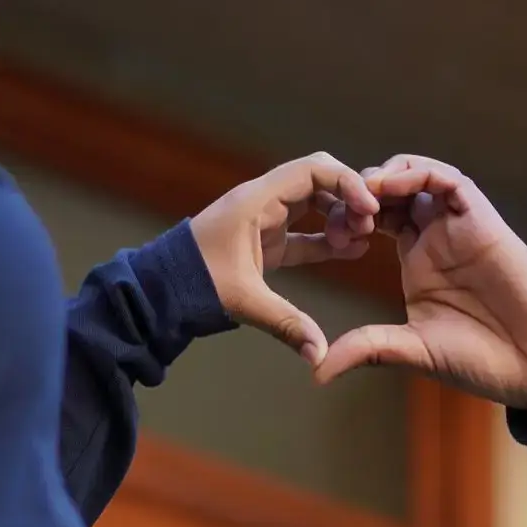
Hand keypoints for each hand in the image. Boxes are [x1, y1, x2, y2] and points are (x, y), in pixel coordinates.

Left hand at [189, 152, 378, 367]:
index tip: (368, 210)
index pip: (313, 170)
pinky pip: (304, 231)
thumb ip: (286, 323)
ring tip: (359, 242)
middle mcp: (263, 202)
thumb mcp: (243, 300)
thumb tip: (321, 356)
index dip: (347, 183)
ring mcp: (264, 220)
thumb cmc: (192, 285)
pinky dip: (327, 238)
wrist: (158, 293)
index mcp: (256, 201)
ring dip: (339, 218)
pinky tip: (352, 250)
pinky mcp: (265, 242)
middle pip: (318, 180)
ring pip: (314, 204)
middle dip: (348, 198)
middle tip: (367, 226)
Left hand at [314, 157, 526, 408]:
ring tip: (362, 193)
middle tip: (340, 216)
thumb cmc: (484, 358)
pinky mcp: (481, 218)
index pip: (374, 220)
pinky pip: (449, 180)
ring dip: (386, 176)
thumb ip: (368, 348)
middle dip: (358, 194)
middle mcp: (435, 237)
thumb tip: (317, 370)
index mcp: (417, 262)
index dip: (346, 219)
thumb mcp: (413, 350)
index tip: (326, 238)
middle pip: (391, 192)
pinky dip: (420, 173)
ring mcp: (458, 225)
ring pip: (418, 175)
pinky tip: (393, 185)